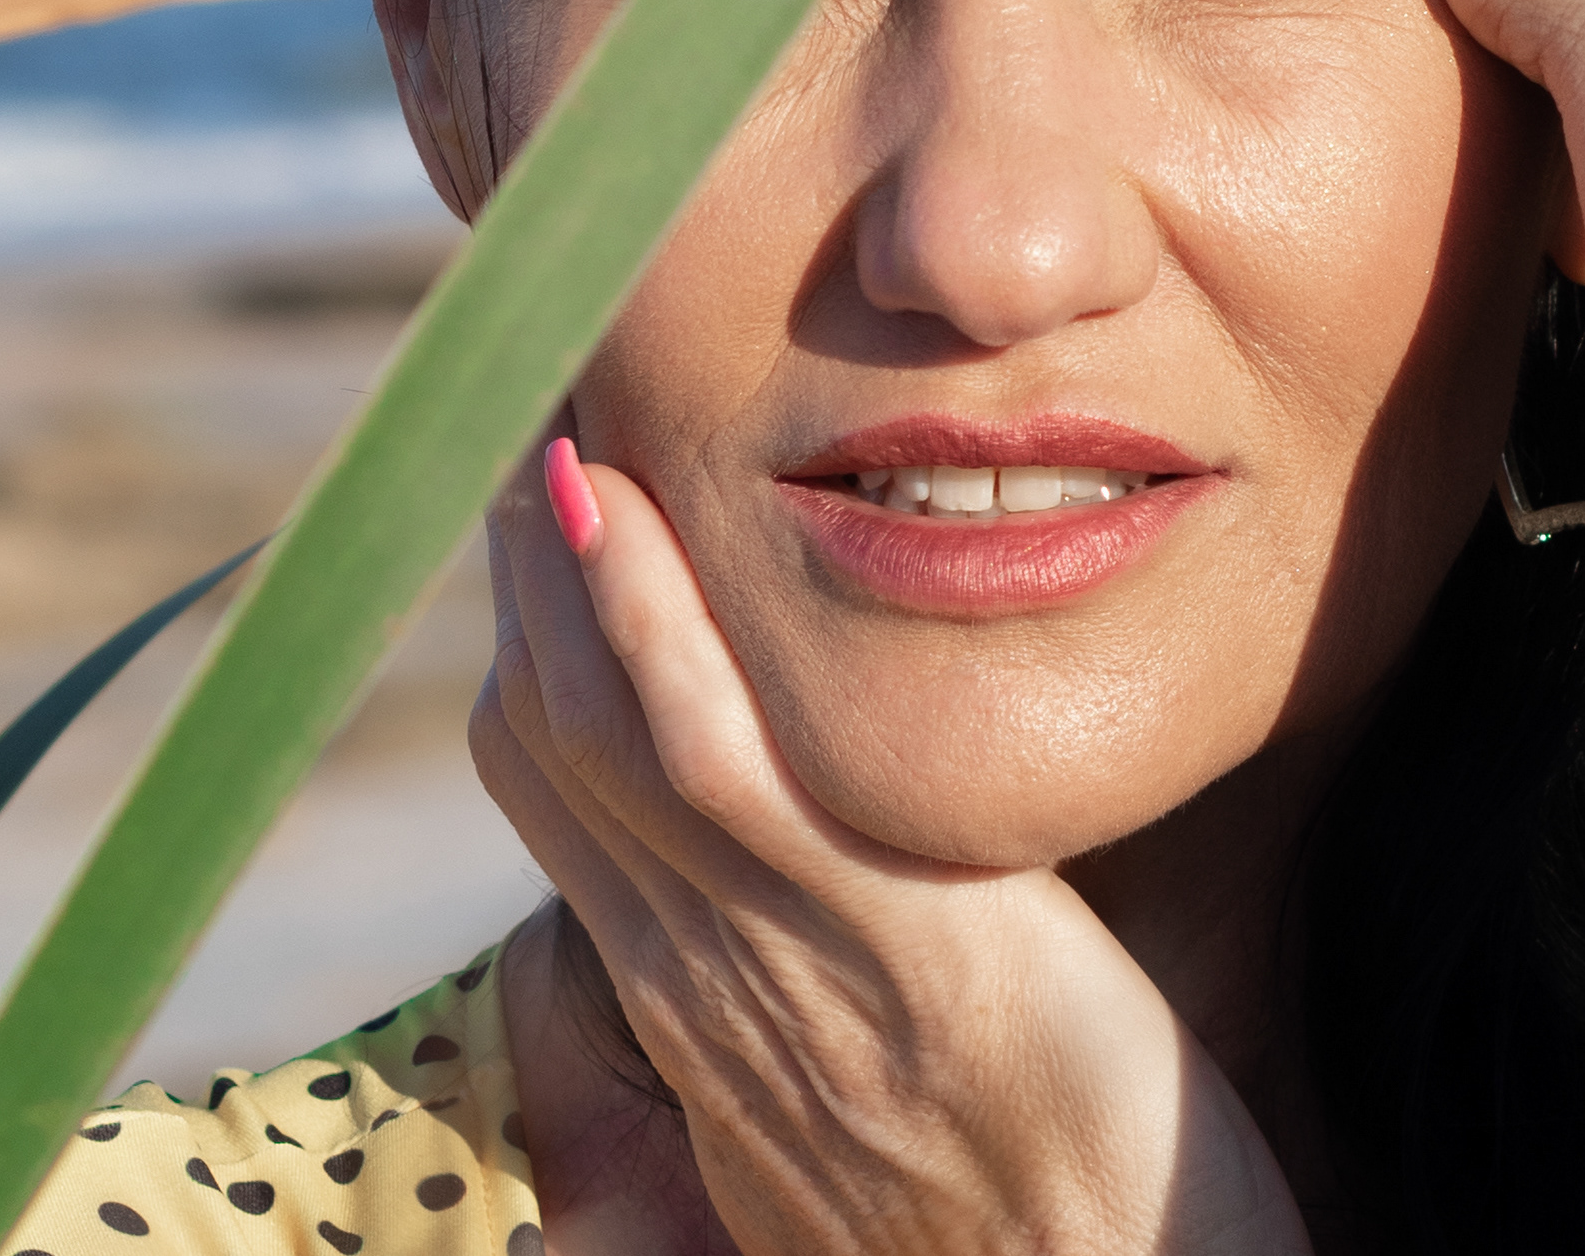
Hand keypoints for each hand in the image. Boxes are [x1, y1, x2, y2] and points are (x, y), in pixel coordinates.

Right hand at [471, 439, 1311, 1255]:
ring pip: (599, 734)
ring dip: (562, 565)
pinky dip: (652, 632)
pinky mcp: (884, 947)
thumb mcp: (905, 1099)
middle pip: (554, 745)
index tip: (554, 514)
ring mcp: (774, 967)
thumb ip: (852, 986)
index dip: (542, 647)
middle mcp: (706, 982)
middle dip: (529, 574)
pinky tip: (626, 508)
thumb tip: (862, 886)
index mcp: (711, 1009)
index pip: (569, 799)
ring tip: (551, 410)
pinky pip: (717, 771)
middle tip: (527, 412)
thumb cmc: (1057, 1226)